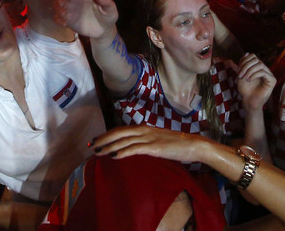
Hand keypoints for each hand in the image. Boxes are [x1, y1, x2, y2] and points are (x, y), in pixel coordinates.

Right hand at [49, 0, 117, 37]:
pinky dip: (58, 19)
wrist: (104, 30)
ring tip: (64, 14)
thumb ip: (107, 2)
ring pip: (59, 6)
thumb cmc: (108, 16)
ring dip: (58, 8)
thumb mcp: (111, 9)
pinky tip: (64, 23)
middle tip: (62, 3)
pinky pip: (59, 18)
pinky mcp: (69, 20)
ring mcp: (71, 10)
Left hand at [92, 126, 209, 164]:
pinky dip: (123, 152)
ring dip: (109, 146)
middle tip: (91, 146)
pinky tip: (114, 156)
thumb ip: (145, 142)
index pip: (121, 129)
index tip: (96, 140)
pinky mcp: (154, 147)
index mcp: (144, 128)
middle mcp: (144, 130)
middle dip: (104, 139)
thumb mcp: (157, 141)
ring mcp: (149, 138)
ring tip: (97, 152)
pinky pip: (135, 149)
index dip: (107, 134)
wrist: (193, 145)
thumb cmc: (176, 145)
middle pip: (119, 133)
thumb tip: (134, 147)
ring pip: (124, 141)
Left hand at [236, 52, 276, 110]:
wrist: (248, 101)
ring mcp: (269, 74)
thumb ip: (241, 65)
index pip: (252, 56)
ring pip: (260, 64)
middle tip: (240, 75)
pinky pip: (263, 72)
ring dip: (250, 70)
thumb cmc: (245, 89)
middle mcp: (264, 69)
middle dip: (246, 66)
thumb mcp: (241, 75)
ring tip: (245, 78)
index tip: (238, 71)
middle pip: (256, 59)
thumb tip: (245, 53)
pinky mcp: (272, 80)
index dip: (244, 61)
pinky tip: (249, 80)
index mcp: (257, 67)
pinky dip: (254, 74)